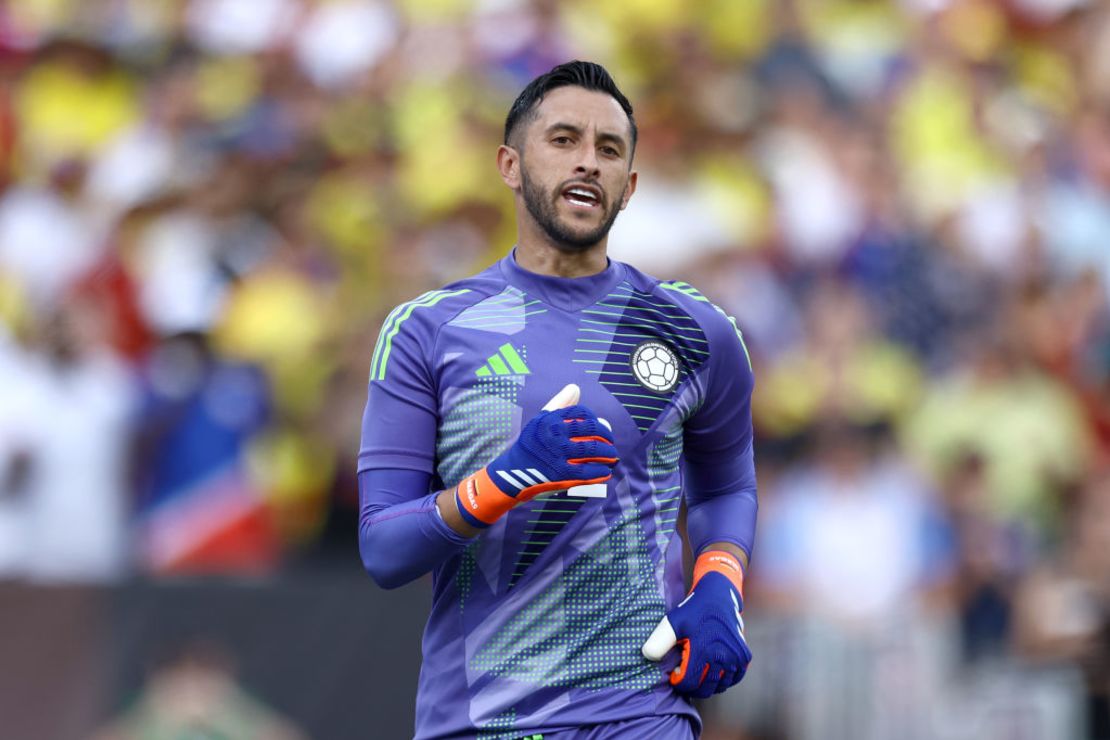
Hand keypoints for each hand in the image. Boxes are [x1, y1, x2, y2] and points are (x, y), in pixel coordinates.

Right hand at [454, 384, 617, 527]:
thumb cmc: (531, 445)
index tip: (600, 427)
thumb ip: (560, 404)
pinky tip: (605, 471)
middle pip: (592, 429)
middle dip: (607, 436)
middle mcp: (554, 434)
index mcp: (550, 419)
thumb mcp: (540, 421)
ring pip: (593, 450)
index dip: (595, 420)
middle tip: (610, 443)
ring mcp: (558, 454)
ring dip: (608, 453)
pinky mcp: (561, 474)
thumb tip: (575, 387)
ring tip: (612, 456)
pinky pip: (589, 471)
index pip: (582, 413)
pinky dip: (601, 471)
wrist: (511, 473)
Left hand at [642, 550, 751, 697]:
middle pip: (705, 689)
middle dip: (692, 686)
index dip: (678, 682)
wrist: (719, 597)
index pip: (689, 683)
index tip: (675, 672)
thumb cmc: (694, 610)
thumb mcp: (672, 622)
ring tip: (698, 669)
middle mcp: (723, 656)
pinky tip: (713, 670)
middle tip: (685, 673)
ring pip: (719, 686)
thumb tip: (648, 656)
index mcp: (704, 650)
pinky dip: (722, 680)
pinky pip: (732, 680)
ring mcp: (736, 658)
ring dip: (707, 684)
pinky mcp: (744, 657)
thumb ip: (658, 641)